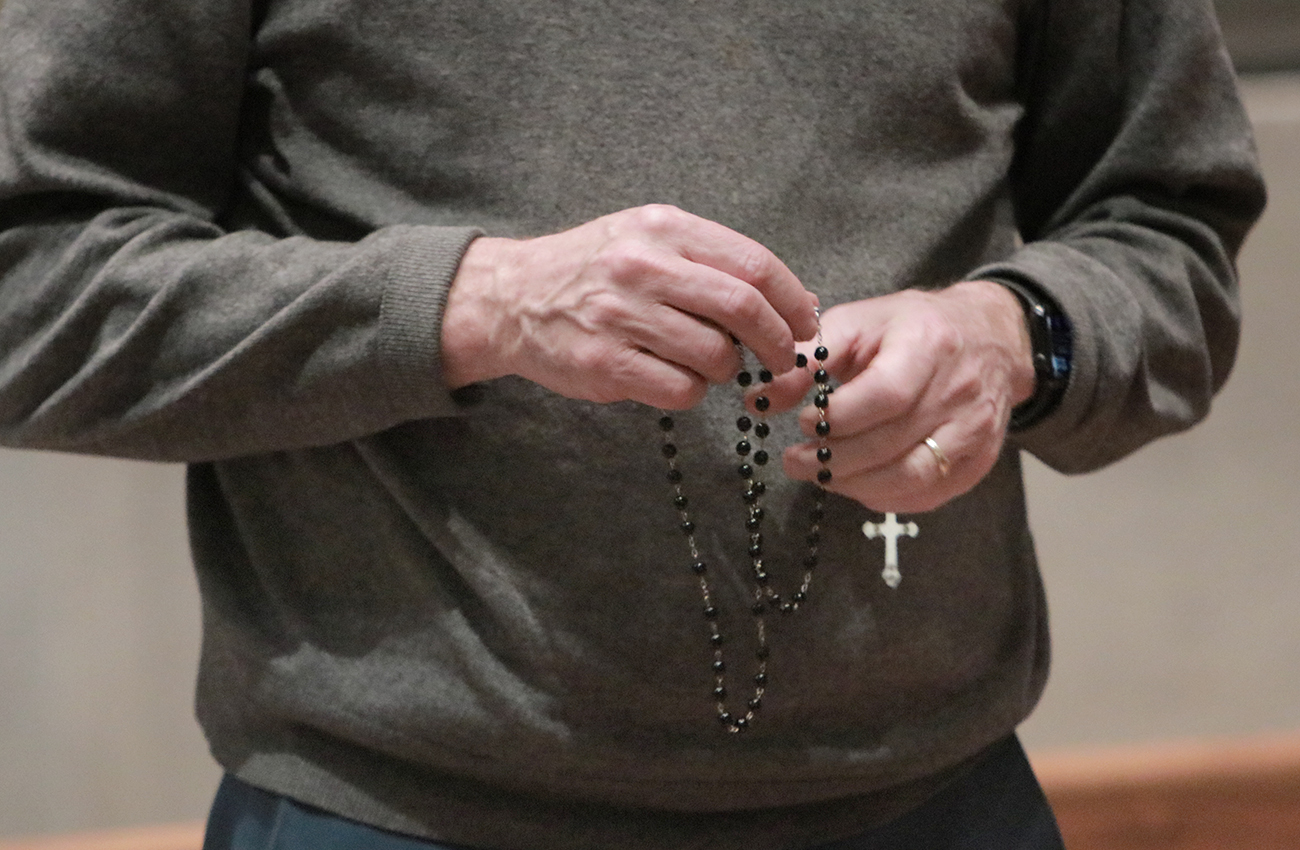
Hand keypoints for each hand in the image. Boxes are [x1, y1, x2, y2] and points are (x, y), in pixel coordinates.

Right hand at [441, 205, 818, 408]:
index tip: (805, 324)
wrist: (512, 297)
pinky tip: (675, 377)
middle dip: (777, 341)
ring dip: (728, 369)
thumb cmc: (596, 270)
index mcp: (662, 228)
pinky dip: (693, 391)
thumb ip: (714, 261)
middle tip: (782, 357)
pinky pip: (679, 390)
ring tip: (709, 363)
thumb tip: (797, 300)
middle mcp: (642, 267)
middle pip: (742, 308)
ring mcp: (619, 316)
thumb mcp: (649, 239)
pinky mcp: (604, 364)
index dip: (793, 300)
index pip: (753, 264)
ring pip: (714, 355)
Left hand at [762, 281, 1035, 512]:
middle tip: (795, 460)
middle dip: (833, 460)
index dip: (838, 418)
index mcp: (929, 345)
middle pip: (892, 444)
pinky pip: (928, 494)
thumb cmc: (913, 328)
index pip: (886, 395)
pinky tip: (856, 483)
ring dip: (855, 485)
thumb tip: (760, 400)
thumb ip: (809, 360)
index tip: (803, 421)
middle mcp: (960, 391)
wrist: (990, 338)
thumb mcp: (859, 324)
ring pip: (912, 477)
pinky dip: (885, 496)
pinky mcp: (979, 460)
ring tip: (819, 474)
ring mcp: (975, 430)